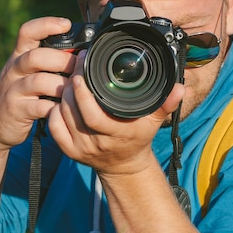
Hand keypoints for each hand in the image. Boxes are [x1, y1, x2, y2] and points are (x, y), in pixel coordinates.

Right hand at [0, 17, 75, 151]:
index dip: (47, 24)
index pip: (28, 31)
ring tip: (75, 89)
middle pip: (36, 56)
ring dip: (62, 85)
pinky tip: (66, 108)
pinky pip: (40, 107)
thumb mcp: (25, 73)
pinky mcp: (17, 111)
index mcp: (18, 56)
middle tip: (80, 67)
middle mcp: (14, 70)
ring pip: (39, 81)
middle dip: (63, 60)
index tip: (66, 24)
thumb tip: (80, 51)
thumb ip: (46, 61)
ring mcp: (13, 91)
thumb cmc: (19, 96)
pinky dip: (57, 107)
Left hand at [48, 51, 184, 174]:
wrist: (124, 166)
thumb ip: (166, 103)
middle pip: (72, 112)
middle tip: (74, 65)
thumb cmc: (137, 138)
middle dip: (70, 85)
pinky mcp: (68, 151)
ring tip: (69, 77)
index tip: (82, 70)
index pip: (92, 116)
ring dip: (62, 95)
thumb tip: (180, 87)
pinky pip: (53, 128)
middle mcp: (94, 143)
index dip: (83, 93)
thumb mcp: (153, 121)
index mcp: (114, 134)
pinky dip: (53, 111)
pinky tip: (60, 98)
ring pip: (61, 116)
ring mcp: (79, 148)